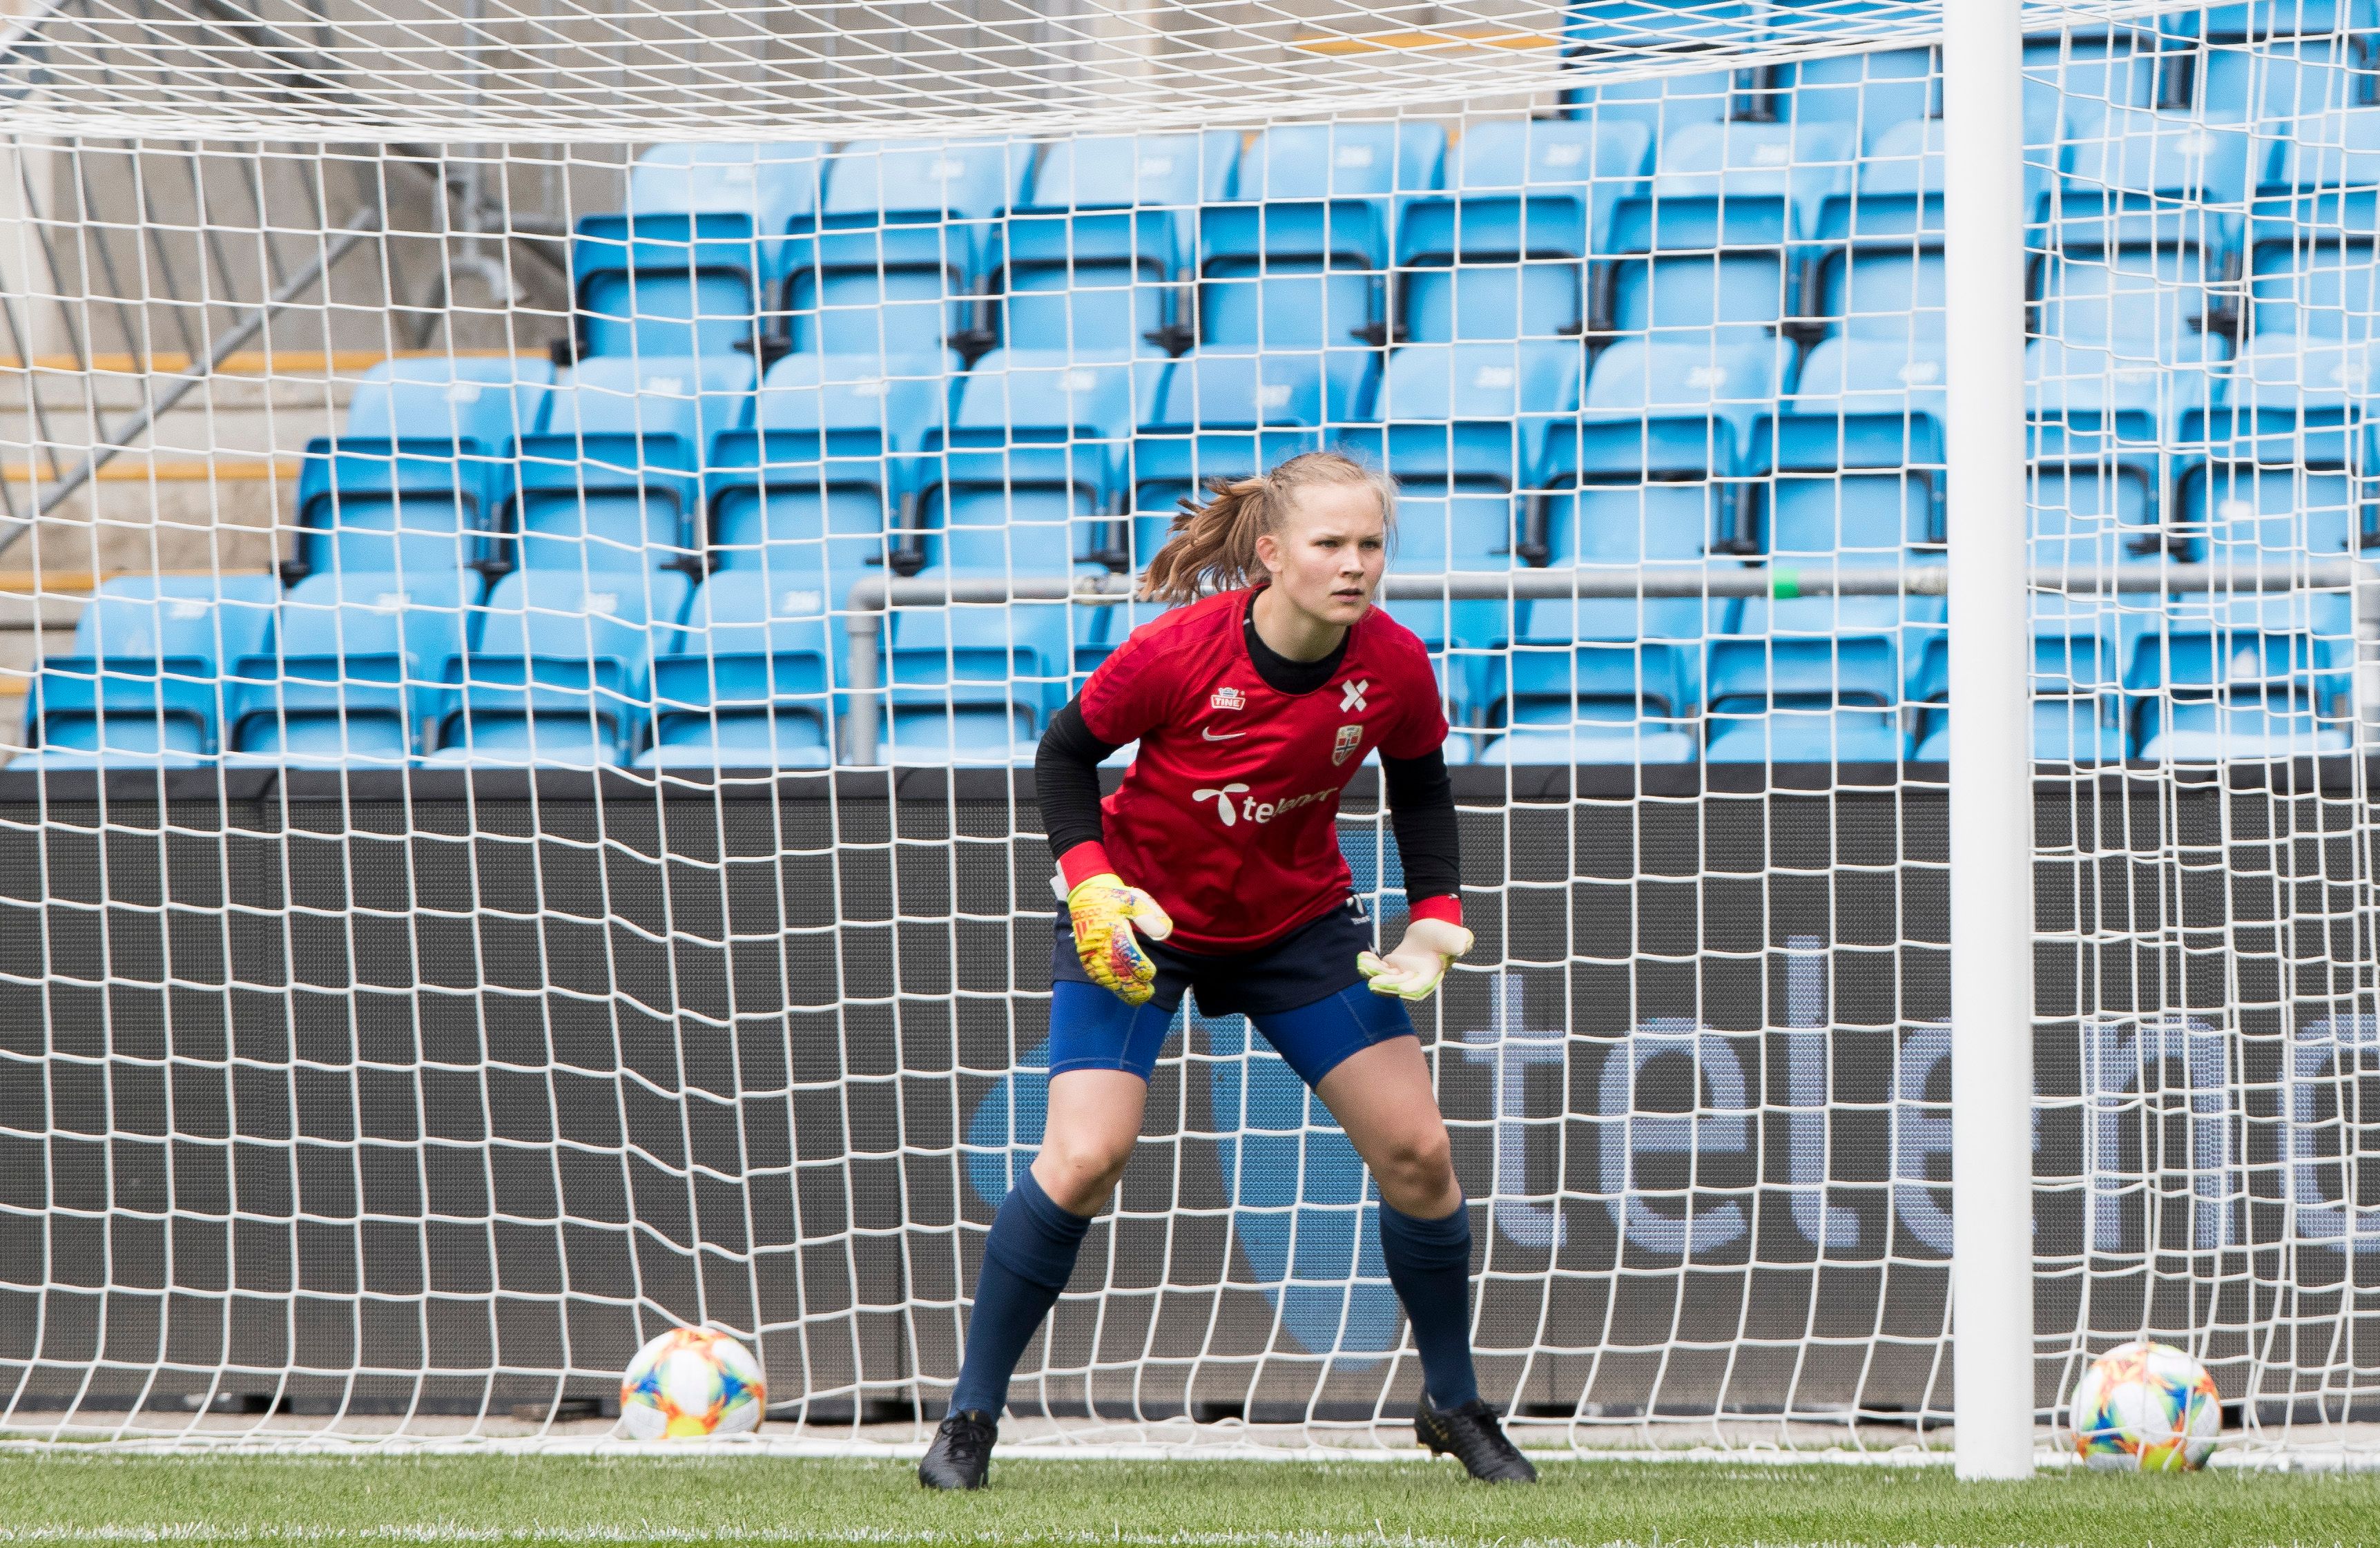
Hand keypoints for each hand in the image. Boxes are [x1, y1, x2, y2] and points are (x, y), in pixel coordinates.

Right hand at [1067, 873, 1174, 1005]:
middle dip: (1132, 985)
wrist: (1085, 893)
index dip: (1139, 967)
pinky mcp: (1084, 955)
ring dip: (1121, 989)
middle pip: (1116, 970)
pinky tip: (1119, 990)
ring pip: (1105, 976)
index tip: (1151, 974)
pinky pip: (1095, 974)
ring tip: (1137, 998)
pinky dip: (1108, 985)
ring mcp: (1089, 950)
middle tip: (1147, 994)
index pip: (1126, 953)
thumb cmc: (1112, 896)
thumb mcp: (1133, 898)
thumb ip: (1150, 914)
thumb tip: (1165, 933)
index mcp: (1111, 928)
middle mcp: (1098, 942)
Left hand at [1357, 917, 1473, 1001]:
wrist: (1434, 927)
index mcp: (1431, 975)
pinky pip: (1380, 968)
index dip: (1410, 988)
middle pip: (1398, 985)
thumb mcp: (1455, 937)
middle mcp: (1415, 978)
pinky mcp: (1393, 966)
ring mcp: (1402, 973)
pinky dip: (1371, 964)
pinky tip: (1363, 957)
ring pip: (1386, 978)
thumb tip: (1462, 945)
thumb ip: (1457, 942)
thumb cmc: (1446, 933)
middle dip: (1386, 984)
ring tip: (1363, 966)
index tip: (1400, 989)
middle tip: (1373, 983)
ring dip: (1373, 974)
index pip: (1420, 986)